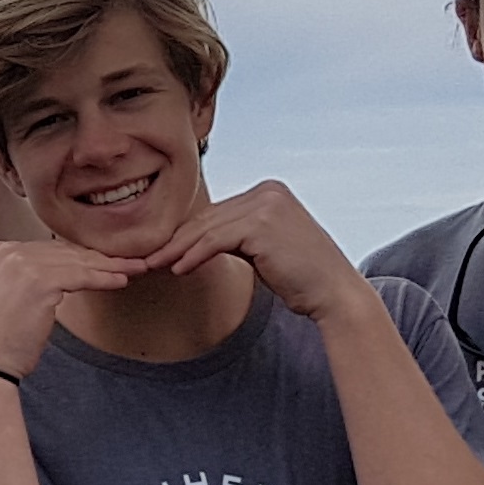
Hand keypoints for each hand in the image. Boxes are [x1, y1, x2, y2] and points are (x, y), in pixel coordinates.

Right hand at [0, 235, 142, 376]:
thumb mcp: (9, 297)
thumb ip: (30, 278)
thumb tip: (67, 273)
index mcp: (0, 252)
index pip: (51, 249)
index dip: (81, 255)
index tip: (104, 260)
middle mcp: (10, 251)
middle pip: (66, 252)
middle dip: (99, 258)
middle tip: (127, 261)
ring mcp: (23, 263)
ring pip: (78, 262)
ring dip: (109, 267)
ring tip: (133, 269)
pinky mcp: (40, 280)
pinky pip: (82, 276)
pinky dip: (105, 278)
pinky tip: (121, 280)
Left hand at [148, 176, 364, 318]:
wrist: (333, 293)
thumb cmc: (300, 277)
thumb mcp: (263, 247)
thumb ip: (237, 236)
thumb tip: (199, 239)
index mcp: (269, 192)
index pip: (217, 212)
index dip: (188, 233)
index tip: (164, 251)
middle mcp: (268, 191)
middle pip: (209, 217)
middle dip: (177, 239)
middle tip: (150, 258)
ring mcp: (266, 204)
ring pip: (208, 228)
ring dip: (178, 249)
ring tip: (157, 265)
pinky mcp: (261, 224)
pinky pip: (215, 240)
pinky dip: (193, 255)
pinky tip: (179, 270)